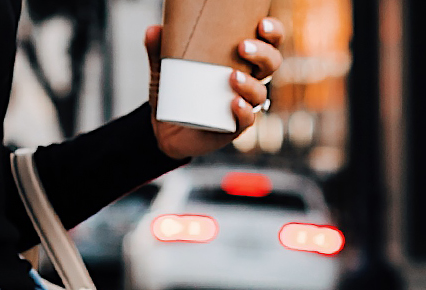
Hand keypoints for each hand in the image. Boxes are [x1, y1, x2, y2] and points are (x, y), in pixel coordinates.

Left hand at [146, 17, 283, 161]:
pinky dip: (243, 112)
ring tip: (232, 77)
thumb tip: (152, 30)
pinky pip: (246, 121)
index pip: (269, 42)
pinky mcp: (232, 128)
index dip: (273, 32)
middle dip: (263, 53)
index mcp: (242, 61)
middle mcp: (249, 82)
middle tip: (242, 46)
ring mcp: (243, 106)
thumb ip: (159, 50)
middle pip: (271, 64)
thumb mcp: (164, 69)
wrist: (165, 129)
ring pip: (260, 94)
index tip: (262, 24)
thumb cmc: (174, 92)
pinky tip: (234, 103)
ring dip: (251, 84)